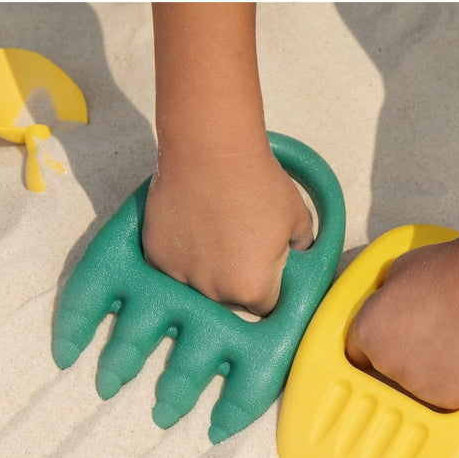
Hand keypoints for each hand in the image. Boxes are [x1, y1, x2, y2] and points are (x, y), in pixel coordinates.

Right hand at [141, 141, 312, 316]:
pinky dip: (180, 251)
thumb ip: (302, 246)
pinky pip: (172, 265)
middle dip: (235, 277)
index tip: (263, 266)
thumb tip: (300, 254)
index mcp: (253, 288)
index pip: (264, 306)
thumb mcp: (297, 217)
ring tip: (212, 230)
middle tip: (237, 240)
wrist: (211, 150)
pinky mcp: (157, 256)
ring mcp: (182, 276)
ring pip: (198, 284)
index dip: (266, 286)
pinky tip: (189, 224)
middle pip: (229, 298)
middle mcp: (216, 292)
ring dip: (205, 267)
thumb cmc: (258, 183)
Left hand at [345, 235, 458, 409]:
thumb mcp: (398, 271)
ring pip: (418, 385)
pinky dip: (457, 380)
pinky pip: (447, 395)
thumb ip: (384, 297)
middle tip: (430, 335)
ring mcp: (418, 386)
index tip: (392, 339)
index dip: (377, 343)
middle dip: (403, 355)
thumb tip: (388, 304)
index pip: (357, 352)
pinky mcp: (450, 399)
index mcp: (366, 332)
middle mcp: (385, 364)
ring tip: (455, 341)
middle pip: (386, 370)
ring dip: (430, 370)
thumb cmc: (449, 269)